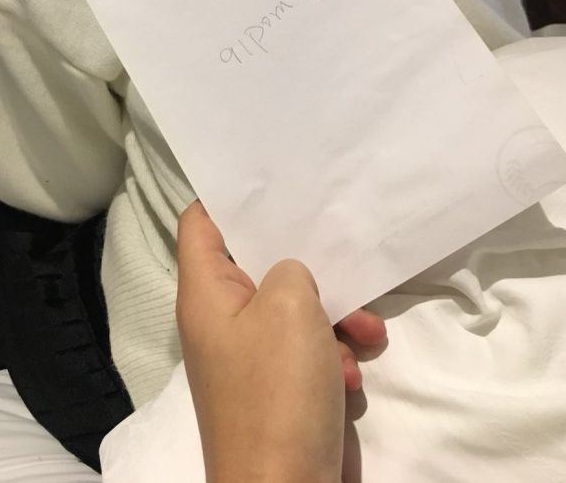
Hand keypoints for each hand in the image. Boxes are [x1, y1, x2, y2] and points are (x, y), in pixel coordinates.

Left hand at [176, 200, 385, 482]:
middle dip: (306, 257)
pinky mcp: (285, 389)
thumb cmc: (277, 390)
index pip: (201, 223)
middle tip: (340, 236)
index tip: (270, 175)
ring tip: (364, 331)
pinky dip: (337, 355)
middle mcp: (225, 320)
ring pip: (298, 308)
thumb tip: (293, 279)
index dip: (228, 196)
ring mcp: (255, 357)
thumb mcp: (288, 305)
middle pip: (261, 262)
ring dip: (336, 315)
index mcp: (207, 293)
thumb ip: (292, 268)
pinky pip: (313, 351)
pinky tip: (354, 374)